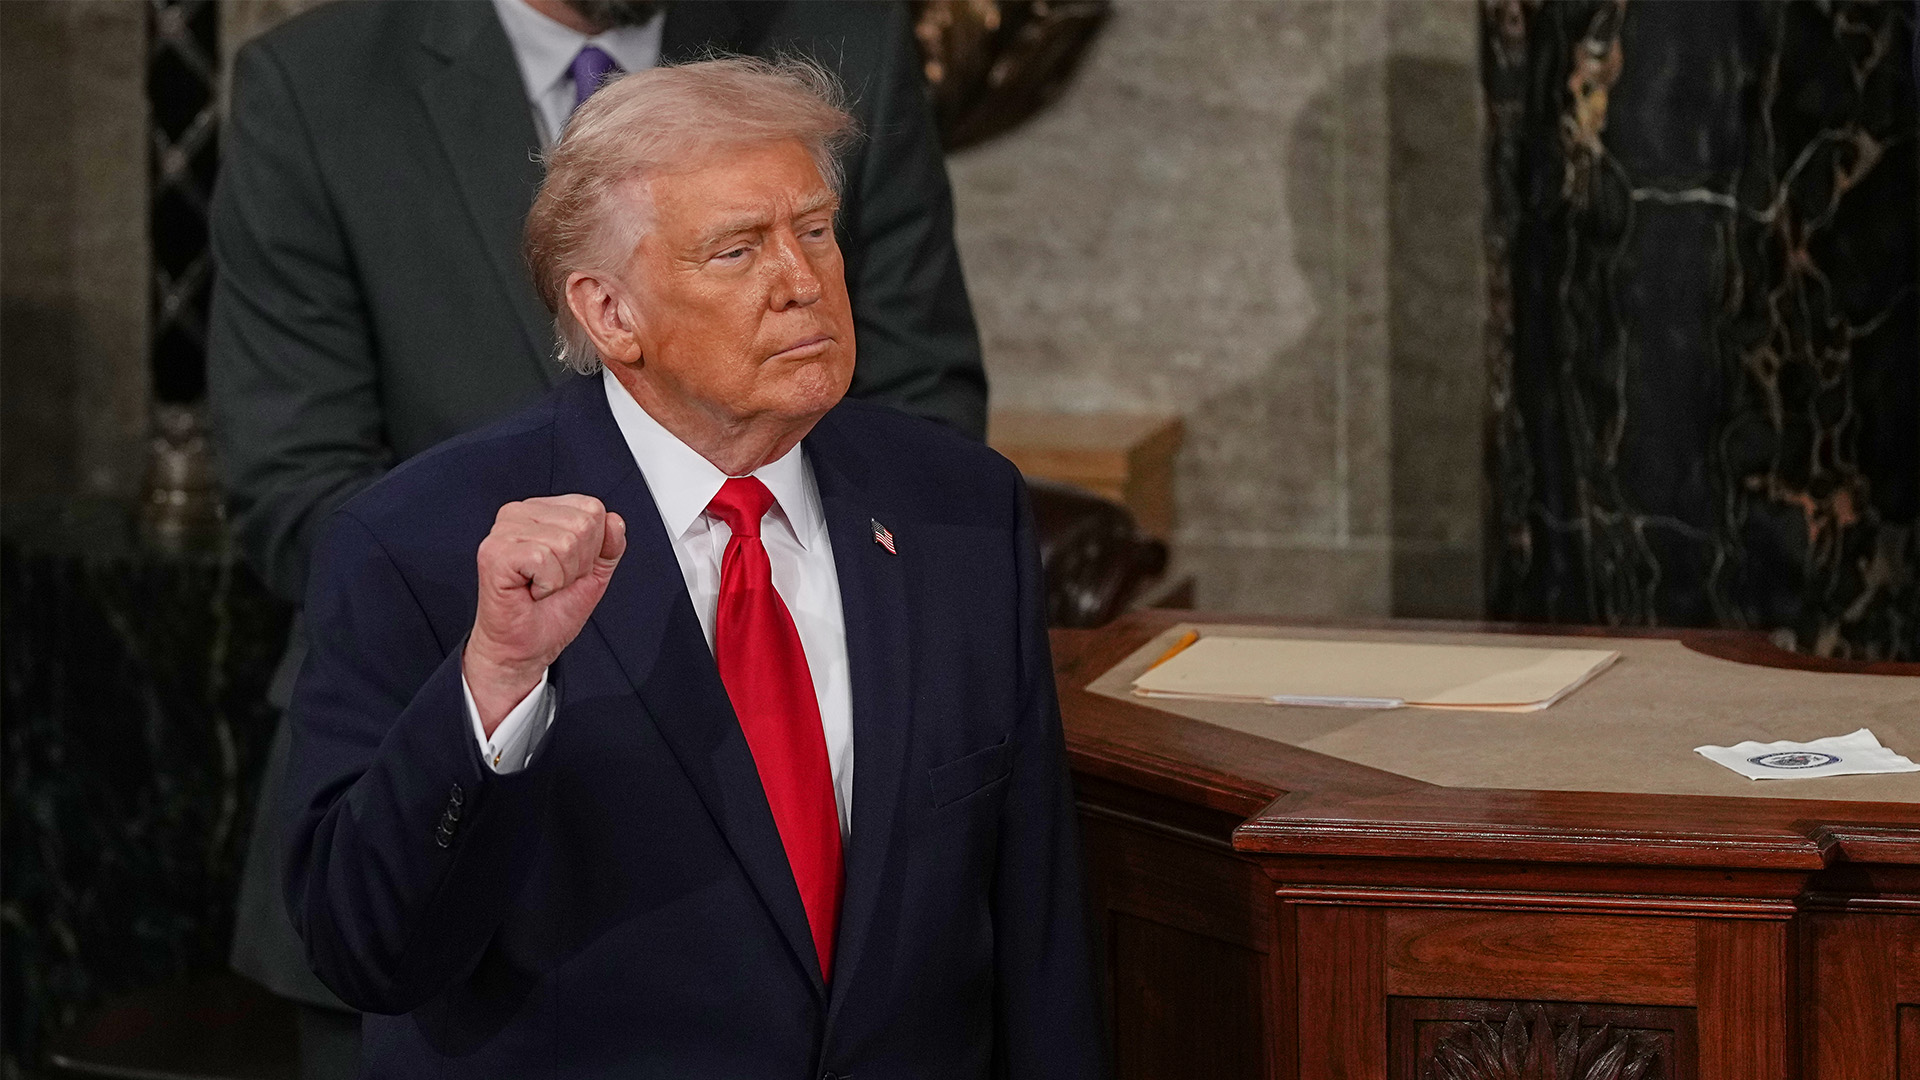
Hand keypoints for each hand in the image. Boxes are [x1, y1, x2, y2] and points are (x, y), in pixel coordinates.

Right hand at [464, 495, 625, 734]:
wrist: (525, 647)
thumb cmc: (550, 611)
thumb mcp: (594, 573)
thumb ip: (609, 545)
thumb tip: (614, 520)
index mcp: (541, 511)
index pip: (592, 508)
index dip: (592, 547)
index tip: (568, 568)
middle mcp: (518, 513)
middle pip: (583, 524)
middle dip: (578, 564)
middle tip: (553, 581)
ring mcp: (503, 531)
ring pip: (565, 542)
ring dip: (562, 577)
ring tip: (542, 587)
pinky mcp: (494, 553)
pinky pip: (543, 560)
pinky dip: (547, 585)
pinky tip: (531, 591)